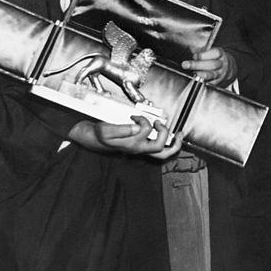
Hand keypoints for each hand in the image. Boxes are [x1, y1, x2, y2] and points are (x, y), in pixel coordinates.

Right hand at [68, 115, 182, 159]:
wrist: (93, 140)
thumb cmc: (99, 135)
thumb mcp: (106, 130)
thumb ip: (121, 129)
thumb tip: (137, 127)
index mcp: (131, 145)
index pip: (145, 132)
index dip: (143, 120)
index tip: (136, 116)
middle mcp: (138, 149)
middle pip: (160, 149)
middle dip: (165, 134)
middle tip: (160, 123)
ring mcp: (141, 149)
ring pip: (163, 154)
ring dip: (173, 145)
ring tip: (177, 134)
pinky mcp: (141, 147)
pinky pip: (160, 150)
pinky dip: (168, 144)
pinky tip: (171, 136)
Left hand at [181, 46, 235, 85]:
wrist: (228, 68)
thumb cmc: (216, 58)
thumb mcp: (211, 52)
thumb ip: (202, 51)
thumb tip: (191, 49)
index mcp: (221, 54)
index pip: (216, 53)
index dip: (204, 54)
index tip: (194, 56)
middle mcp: (222, 64)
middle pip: (212, 64)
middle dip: (197, 64)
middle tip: (185, 64)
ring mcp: (220, 74)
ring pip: (210, 74)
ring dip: (199, 74)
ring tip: (191, 73)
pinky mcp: (218, 83)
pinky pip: (209, 83)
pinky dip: (202, 82)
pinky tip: (195, 80)